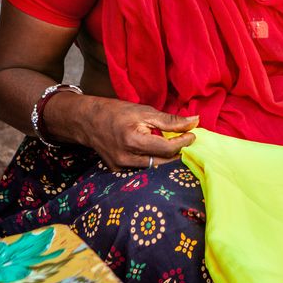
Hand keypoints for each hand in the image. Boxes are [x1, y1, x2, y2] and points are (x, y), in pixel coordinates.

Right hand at [50, 92, 197, 169]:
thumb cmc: (117, 112)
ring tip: (176, 148)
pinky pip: (143, 169)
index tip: (192, 134)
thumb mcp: (145, 111)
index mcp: (133, 141)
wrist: (88, 121)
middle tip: (187, 142)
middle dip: (179, 153)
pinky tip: (159, 153)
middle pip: (163, 162)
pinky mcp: (118, 171)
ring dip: (168, 159)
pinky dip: (154, 162)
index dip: (184, 142)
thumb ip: (170, 120)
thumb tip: (195, 122)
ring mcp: (120, 167)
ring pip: (154, 168)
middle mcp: (126, 158)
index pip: (167, 149)